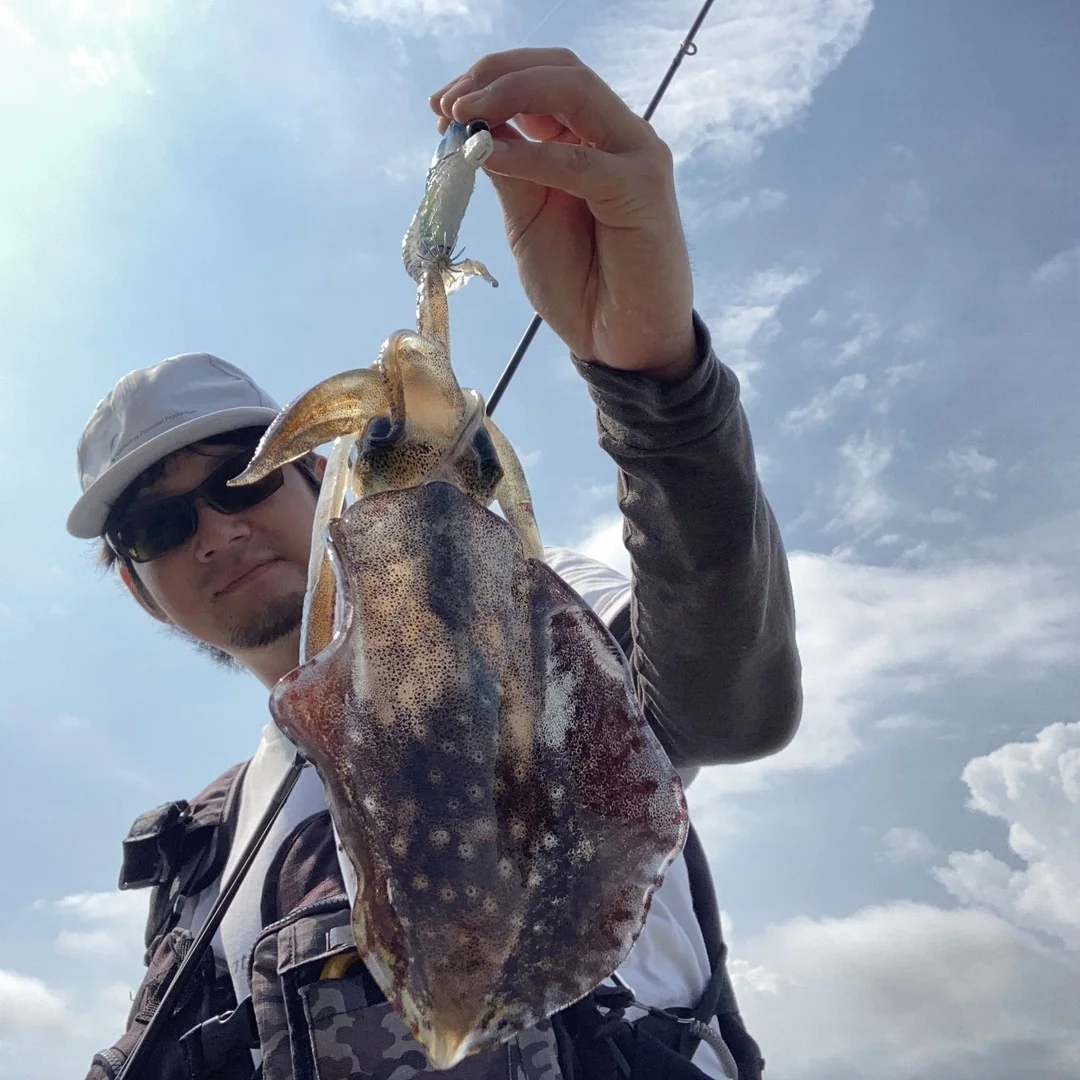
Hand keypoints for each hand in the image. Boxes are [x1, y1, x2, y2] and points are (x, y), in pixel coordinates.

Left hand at [431, 48, 696, 380]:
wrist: (621, 344)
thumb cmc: (580, 285)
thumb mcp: (528, 219)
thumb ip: (509, 171)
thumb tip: (471, 126)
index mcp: (588, 139)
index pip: (542, 79)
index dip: (489, 80)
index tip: (442, 104)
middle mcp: (617, 136)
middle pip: (559, 70)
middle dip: (495, 74)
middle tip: (449, 101)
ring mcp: (635, 157)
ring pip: (573, 92)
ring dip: (510, 94)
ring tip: (464, 115)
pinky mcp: (643, 190)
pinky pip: (579, 161)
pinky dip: (530, 154)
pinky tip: (492, 157)